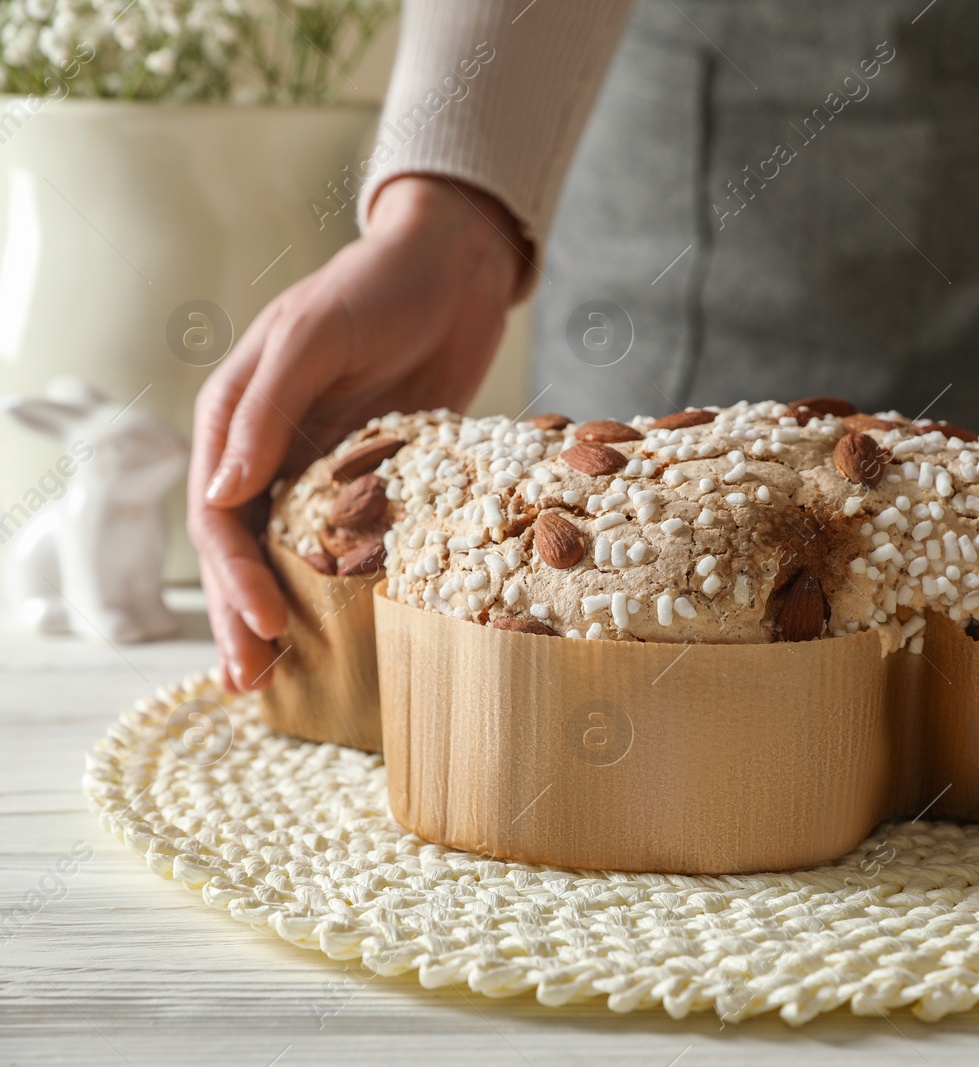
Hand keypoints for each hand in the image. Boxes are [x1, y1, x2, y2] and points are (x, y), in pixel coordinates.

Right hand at [188, 175, 528, 692]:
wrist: (451, 269)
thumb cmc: (375, 287)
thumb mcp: (315, 336)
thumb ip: (266, 410)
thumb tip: (219, 493)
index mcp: (234, 418)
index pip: (220, 517)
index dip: (233, 578)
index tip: (263, 627)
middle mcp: (268, 450)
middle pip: (244, 552)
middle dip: (243, 619)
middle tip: (252, 684)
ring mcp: (320, 467)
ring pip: (290, 557)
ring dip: (284, 617)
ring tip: (281, 682)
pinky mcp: (374, 477)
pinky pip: (349, 544)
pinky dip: (342, 590)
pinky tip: (349, 633)